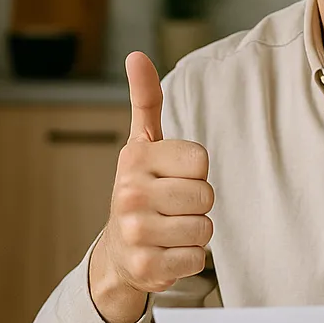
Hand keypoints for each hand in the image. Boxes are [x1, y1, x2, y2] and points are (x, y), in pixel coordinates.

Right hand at [88, 52, 213, 322]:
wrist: (118, 252)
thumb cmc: (141, 191)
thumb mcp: (142, 144)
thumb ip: (145, 100)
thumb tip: (137, 55)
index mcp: (135, 158)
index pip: (200, 160)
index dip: (195, 172)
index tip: (173, 177)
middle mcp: (130, 193)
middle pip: (205, 195)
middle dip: (197, 205)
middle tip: (172, 208)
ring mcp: (135, 232)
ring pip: (205, 228)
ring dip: (195, 233)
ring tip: (169, 230)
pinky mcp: (146, 267)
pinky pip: (197, 258)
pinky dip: (189, 259)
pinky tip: (167, 253)